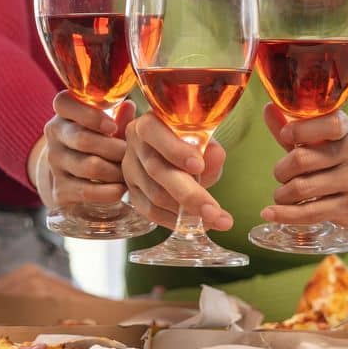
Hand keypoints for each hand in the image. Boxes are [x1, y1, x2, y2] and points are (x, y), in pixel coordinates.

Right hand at [39, 90, 134, 209]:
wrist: (74, 177)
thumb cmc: (99, 143)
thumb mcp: (106, 129)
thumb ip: (118, 119)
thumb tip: (129, 106)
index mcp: (64, 114)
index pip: (64, 103)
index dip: (89, 115)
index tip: (112, 127)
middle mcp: (54, 136)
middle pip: (83, 139)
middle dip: (114, 148)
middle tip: (131, 155)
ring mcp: (54, 163)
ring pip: (89, 166)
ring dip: (116, 171)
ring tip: (128, 173)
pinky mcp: (59, 189)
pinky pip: (87, 191)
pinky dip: (108, 191)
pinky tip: (120, 189)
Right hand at [122, 114, 232, 230]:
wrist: (176, 155)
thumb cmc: (190, 144)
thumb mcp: (202, 141)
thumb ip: (209, 147)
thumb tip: (214, 154)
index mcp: (148, 123)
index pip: (153, 133)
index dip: (174, 150)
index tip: (198, 166)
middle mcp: (134, 146)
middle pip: (156, 170)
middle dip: (188, 193)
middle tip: (213, 211)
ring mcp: (130, 171)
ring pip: (155, 195)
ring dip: (187, 212)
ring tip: (216, 219)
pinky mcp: (132, 193)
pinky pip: (151, 212)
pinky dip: (176, 221)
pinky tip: (198, 224)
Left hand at [258, 105, 347, 228]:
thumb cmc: (334, 160)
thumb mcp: (316, 140)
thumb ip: (292, 127)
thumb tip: (268, 108)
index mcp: (347, 130)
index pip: (329, 124)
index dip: (301, 129)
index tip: (284, 136)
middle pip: (303, 159)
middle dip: (281, 170)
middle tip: (280, 174)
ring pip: (302, 187)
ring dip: (282, 193)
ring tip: (282, 194)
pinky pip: (310, 212)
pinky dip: (285, 214)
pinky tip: (269, 213)